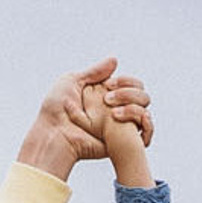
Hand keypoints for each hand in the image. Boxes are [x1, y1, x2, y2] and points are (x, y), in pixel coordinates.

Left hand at [18, 59, 138, 178]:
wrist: (54, 134)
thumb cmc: (57, 109)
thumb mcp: (72, 82)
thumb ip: (94, 72)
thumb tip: (115, 60)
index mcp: (106, 95)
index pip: (131, 84)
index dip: (126, 81)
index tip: (108, 85)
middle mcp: (116, 109)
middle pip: (142, 96)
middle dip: (129, 93)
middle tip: (108, 100)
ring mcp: (121, 126)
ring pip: (144, 112)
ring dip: (134, 108)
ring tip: (113, 113)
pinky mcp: (123, 142)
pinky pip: (147, 134)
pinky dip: (146, 125)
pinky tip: (126, 119)